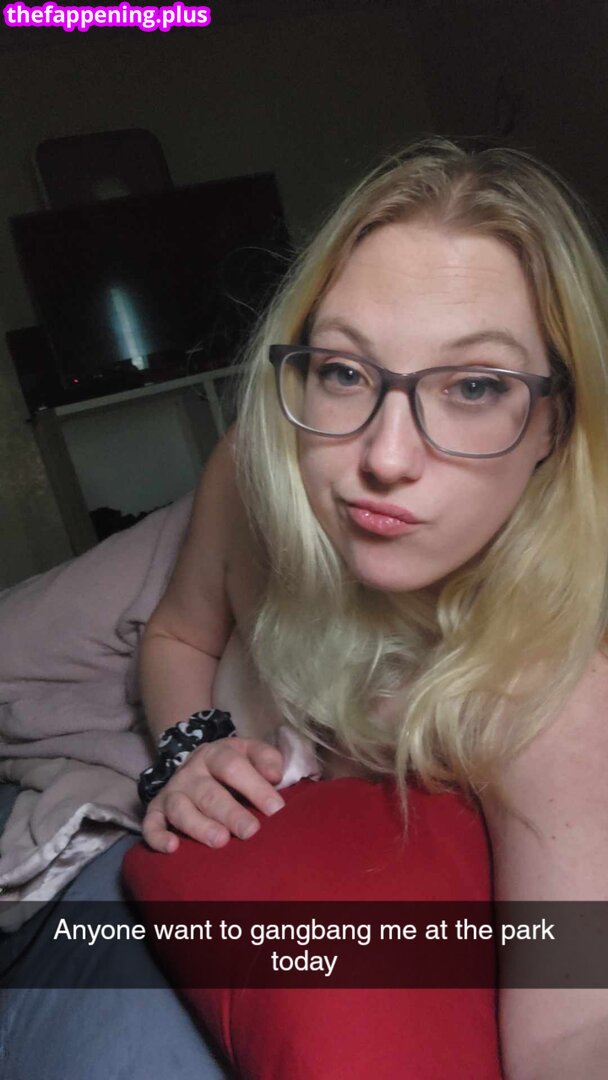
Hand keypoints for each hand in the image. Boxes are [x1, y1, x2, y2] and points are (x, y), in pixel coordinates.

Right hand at [142, 737, 284, 852]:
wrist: (197, 763)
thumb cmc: (233, 765)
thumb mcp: (250, 752)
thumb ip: (267, 759)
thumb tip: (275, 776)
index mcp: (216, 753)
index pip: (233, 766)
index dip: (254, 786)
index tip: (276, 809)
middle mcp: (190, 772)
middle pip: (209, 792)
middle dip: (230, 813)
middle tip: (250, 831)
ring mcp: (172, 792)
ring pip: (181, 809)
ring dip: (199, 826)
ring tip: (219, 841)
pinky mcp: (156, 811)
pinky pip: (150, 824)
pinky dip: (158, 836)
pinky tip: (172, 848)